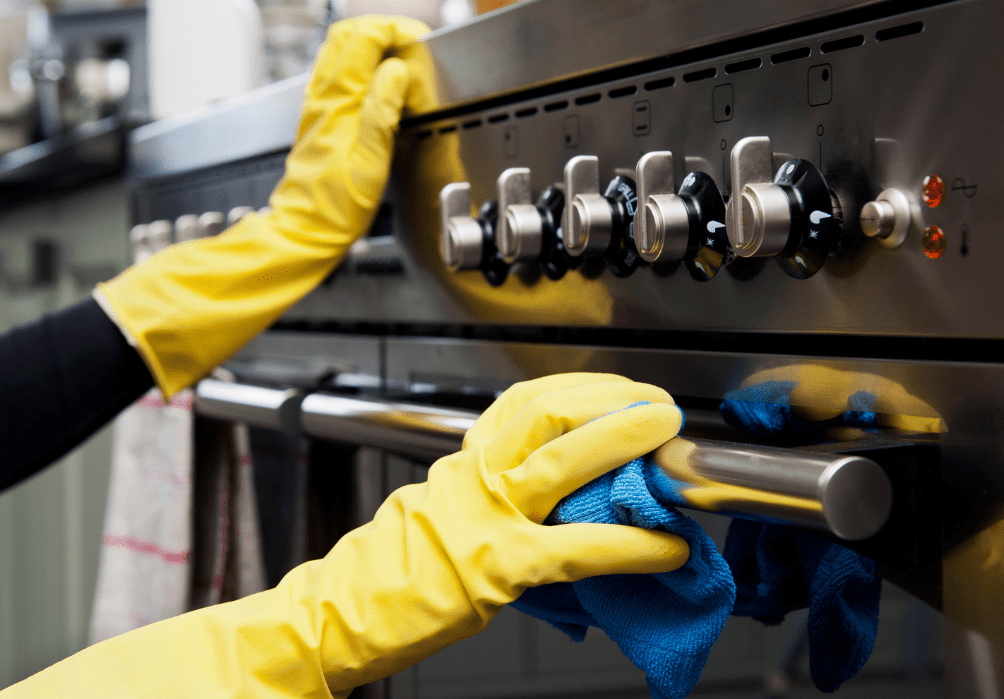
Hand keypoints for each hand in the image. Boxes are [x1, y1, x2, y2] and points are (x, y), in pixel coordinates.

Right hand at [0, 374, 687, 697]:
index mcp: (459, 462)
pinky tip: (665, 545)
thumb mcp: (437, 514)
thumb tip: (565, 498)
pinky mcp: (493, 566)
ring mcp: (481, 518)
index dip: (579, 387)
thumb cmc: (385, 574)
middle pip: (545, 412)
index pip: (523, 402)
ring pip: (560, 461)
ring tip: (669, 445)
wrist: (334, 616)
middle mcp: (469, 476)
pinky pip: (574, 546)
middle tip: (657, 405)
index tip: (620, 387)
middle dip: (608, 399)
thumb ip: (491, 495)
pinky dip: (627, 543)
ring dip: (622, 445)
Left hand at [96, 15, 428, 396]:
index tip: (419, 41)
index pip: (362, 37)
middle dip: (384, 29)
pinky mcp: (322, 118)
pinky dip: (363, 64)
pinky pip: (340, 73)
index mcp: (337, 102)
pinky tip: (381, 83)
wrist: (306, 229)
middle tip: (414, 44)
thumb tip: (397, 72)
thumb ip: (382, 111)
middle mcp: (324, 98)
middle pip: (347, 34)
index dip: (394, 29)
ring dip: (373, 44)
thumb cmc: (336, 206)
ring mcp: (320, 106)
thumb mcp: (370, 162)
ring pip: (341, 50)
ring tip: (403, 59)